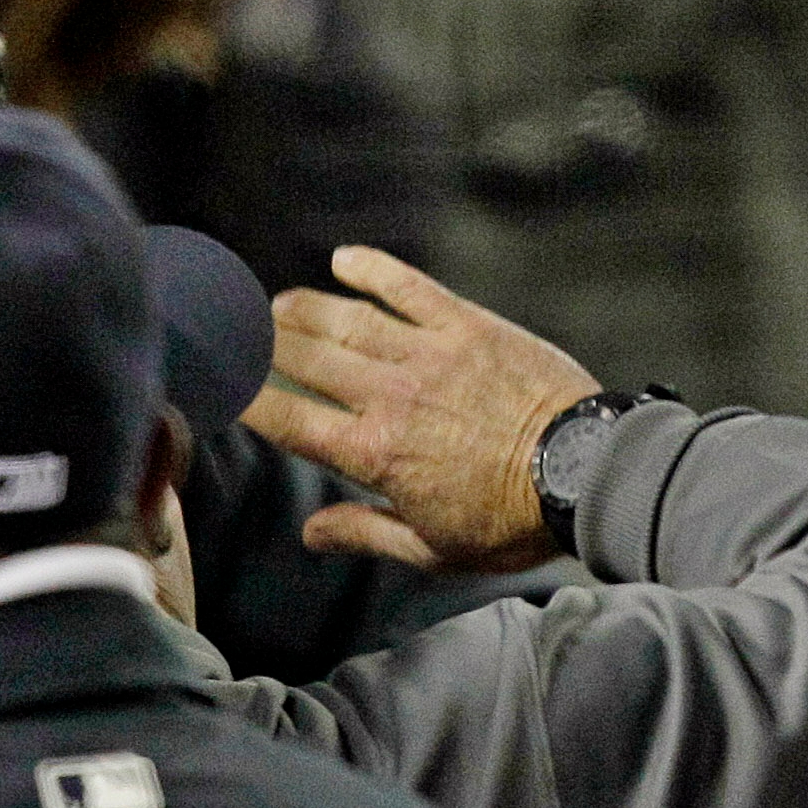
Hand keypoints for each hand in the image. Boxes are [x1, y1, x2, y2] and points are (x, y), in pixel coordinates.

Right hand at [248, 245, 596, 570]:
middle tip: (240, 332)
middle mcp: (389, 397)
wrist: (583, 472)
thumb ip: (364, 533)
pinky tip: (345, 259)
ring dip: (305, 307)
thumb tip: (311, 534)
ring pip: (347, 319)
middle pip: (306, 358)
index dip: (247, 397)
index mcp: (374, 453)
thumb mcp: (431, 548)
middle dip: (264, 343)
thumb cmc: (510, 520)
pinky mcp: (466, 325)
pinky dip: (372, 268)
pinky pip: (408, 288)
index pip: (288, 418)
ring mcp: (427, 354)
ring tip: (280, 304)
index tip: (223, 385)